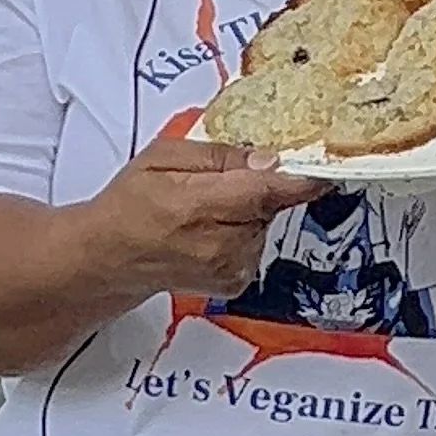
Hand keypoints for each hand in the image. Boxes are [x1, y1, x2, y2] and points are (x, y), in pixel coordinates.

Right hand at [93, 139, 329, 297]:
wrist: (110, 257)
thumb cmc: (131, 205)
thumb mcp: (164, 156)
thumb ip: (219, 154)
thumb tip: (266, 159)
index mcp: (198, 206)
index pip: (267, 192)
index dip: (301, 179)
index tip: (325, 168)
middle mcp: (219, 244)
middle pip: (270, 204)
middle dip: (256, 186)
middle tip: (219, 183)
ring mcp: (230, 268)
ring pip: (265, 223)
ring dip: (248, 211)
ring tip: (206, 210)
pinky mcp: (236, 281)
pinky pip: (258, 243)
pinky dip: (243, 232)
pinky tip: (211, 231)